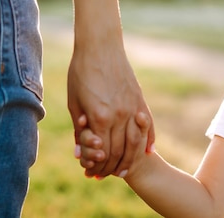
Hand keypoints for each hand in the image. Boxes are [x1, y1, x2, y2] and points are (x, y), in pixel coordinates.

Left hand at [68, 47, 154, 177]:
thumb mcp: (75, 102)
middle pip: (119, 151)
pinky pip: (148, 126)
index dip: (97, 166)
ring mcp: (133, 107)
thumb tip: (80, 153)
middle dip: (111, 167)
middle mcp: (119, 114)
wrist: (100, 47)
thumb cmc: (81, 73)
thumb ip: (80, 129)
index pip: (102, 152)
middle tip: (106, 175)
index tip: (92, 174)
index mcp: (99, 116)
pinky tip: (147, 151)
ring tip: (125, 169)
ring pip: (135, 142)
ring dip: (130, 159)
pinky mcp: (140, 99)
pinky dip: (148, 141)